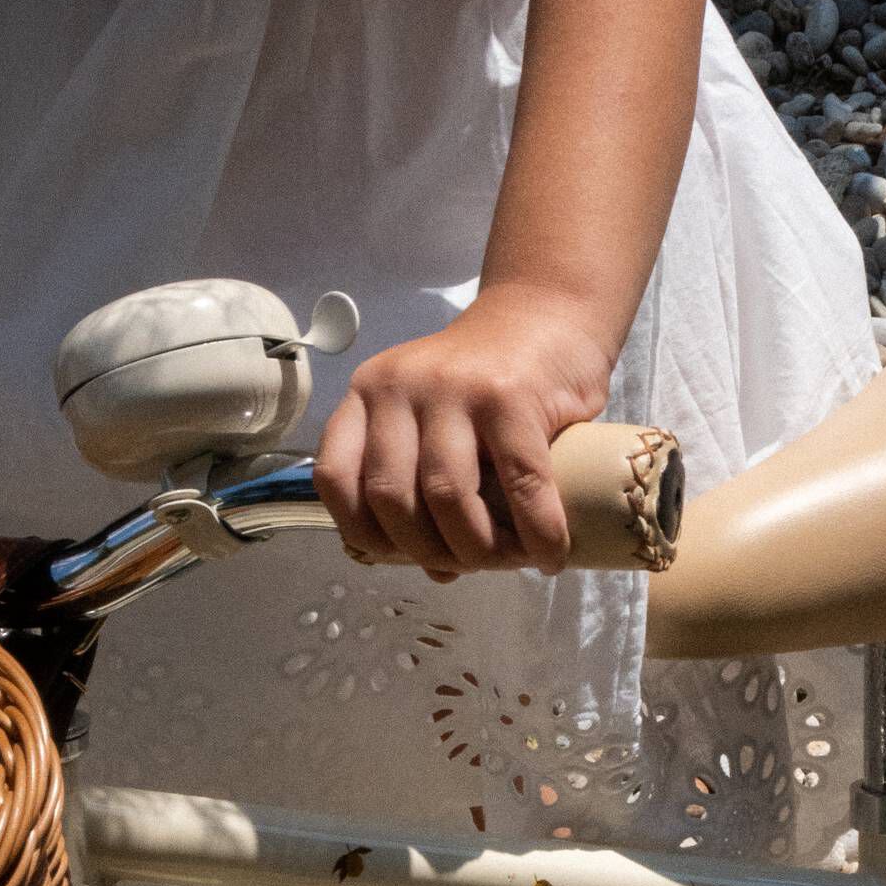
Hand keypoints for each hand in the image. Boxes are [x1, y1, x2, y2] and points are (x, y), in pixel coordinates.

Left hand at [313, 286, 612, 578]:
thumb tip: (436, 569)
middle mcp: (397, 387)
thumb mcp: (434, 420)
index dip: (365, 535)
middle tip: (469, 565)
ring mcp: (452, 388)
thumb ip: (420, 480)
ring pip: (445, 497)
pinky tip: (550, 555)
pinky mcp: (510, 397)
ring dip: (480, 549)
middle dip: (431, 551)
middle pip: (392, 498)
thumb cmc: (491, 382)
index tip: (405, 557)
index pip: (336, 478)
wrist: (547, 315)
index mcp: (367, 396)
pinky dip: (537, 534)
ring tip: (508, 561)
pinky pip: (519, 485)